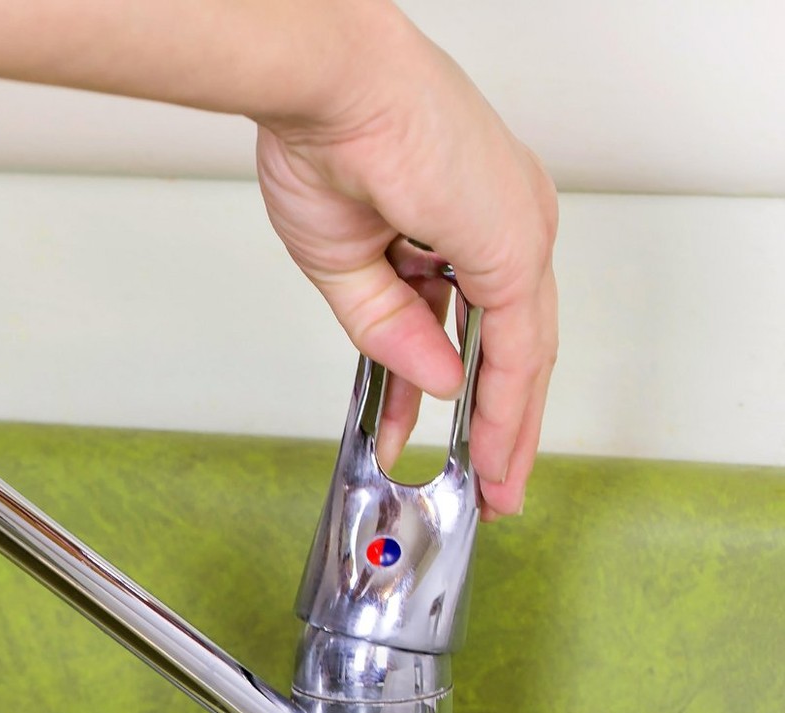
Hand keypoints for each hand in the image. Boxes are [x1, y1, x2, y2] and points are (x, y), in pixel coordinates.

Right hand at [255, 21, 558, 517]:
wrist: (328, 93)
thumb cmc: (325, 143)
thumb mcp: (346, 268)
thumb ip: (389, 330)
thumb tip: (434, 381)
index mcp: (462, 219)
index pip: (474, 321)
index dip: (460, 386)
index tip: (441, 433)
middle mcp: (502, 222)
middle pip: (513, 343)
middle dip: (499, 421)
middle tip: (491, 479)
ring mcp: (516, 232)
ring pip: (523, 351)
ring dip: (507, 424)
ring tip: (494, 483)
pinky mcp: (515, 246)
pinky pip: (517, 343)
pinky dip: (503, 400)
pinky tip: (484, 442)